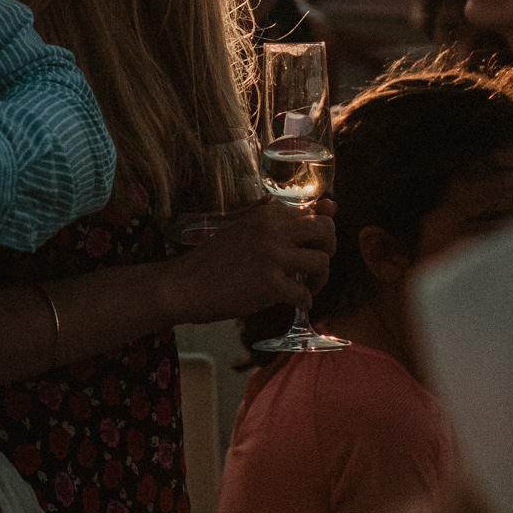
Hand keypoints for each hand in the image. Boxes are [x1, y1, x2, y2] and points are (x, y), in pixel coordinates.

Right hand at [161, 199, 335, 324]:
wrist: (183, 285)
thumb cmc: (211, 259)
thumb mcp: (241, 228)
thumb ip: (272, 219)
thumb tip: (313, 208)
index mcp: (266, 214)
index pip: (313, 213)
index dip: (318, 233)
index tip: (313, 247)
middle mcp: (272, 230)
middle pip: (326, 231)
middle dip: (329, 249)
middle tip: (316, 265)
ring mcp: (272, 257)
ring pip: (322, 262)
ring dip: (320, 279)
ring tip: (306, 287)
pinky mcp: (271, 285)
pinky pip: (305, 294)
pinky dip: (305, 302)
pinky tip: (294, 304)